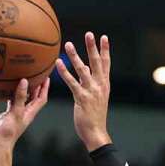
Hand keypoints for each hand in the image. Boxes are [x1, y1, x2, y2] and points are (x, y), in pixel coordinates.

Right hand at [0, 77, 49, 150]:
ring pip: (13, 100)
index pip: (40, 99)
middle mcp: (20, 113)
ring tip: (14, 78)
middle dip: (32, 86)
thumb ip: (20, 97)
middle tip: (32, 73)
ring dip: (14, 91)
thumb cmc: (8, 132)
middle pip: (29, 98)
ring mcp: (9, 116)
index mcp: (28, 113)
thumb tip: (24, 81)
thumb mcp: (16, 112)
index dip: (45, 88)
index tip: (46, 76)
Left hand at [55, 32, 111, 150]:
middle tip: (89, 33)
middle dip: (93, 47)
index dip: (105, 50)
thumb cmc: (94, 115)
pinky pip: (72, 82)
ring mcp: (91, 91)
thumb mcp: (96, 97)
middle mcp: (100, 85)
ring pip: (83, 70)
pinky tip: (58, 64)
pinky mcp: (82, 98)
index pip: (106, 64)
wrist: (96, 132)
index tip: (104, 37)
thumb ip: (92, 82)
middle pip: (97, 62)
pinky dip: (65, 72)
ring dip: (75, 56)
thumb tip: (85, 68)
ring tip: (68, 44)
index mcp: (104, 84)